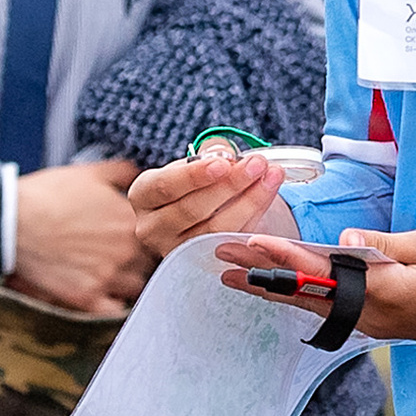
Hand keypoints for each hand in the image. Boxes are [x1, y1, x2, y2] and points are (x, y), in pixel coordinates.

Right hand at [9, 160, 152, 316]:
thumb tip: (141, 172)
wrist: (11, 222)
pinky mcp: (87, 297)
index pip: (159, 234)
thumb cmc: (47, 195)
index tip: (138, 237)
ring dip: (129, 282)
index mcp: (130, 219)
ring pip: (137, 287)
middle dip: (141, 260)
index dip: (150, 236)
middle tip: (123, 256)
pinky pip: (115, 310)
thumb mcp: (88, 172)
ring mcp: (108, 275)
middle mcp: (126, 249)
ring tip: (113, 275)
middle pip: (150, 262)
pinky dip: (113, 305)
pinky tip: (103, 295)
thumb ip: (122, 172)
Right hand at [128, 152, 293, 261]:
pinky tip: (268, 195)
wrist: (193, 216)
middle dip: (230, 185)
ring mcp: (175, 250)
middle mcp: (151, 227)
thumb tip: (226, 154)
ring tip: (272, 176)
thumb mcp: (192, 163)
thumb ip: (210, 152)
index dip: (194, 176)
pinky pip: (231, 240)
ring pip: (215, 229)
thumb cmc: (191, 183)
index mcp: (143, 195)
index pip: (164, 186)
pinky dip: (254, 216)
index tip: (224, 163)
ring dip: (249, 201)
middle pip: (192, 209)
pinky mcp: (201, 262)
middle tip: (258, 165)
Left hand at [215, 227, 415, 350]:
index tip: (251, 242)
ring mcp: (378, 326)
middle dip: (262, 278)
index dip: (284, 257)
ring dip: (275, 291)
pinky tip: (282, 293)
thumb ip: (387, 246)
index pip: (325, 273)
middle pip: (307, 297)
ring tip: (236, 278)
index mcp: (389, 292)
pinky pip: (333, 313)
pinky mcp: (383, 326)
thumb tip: (345, 241)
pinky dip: (302, 300)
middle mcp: (376, 317)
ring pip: (315, 308)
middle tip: (219, 263)